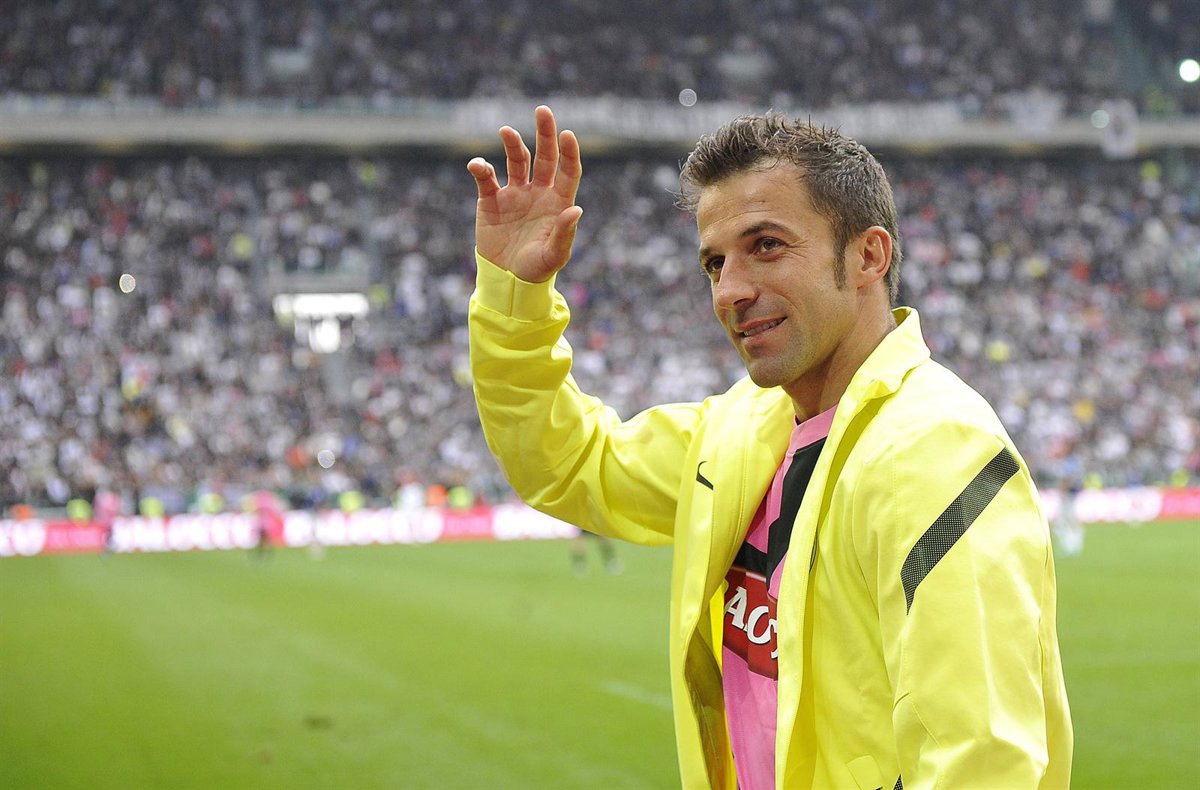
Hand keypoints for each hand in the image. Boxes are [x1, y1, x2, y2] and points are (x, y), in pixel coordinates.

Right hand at [467, 105, 582, 282]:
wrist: (507, 281)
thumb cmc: (537, 270)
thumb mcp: (554, 256)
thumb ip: (564, 234)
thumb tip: (575, 209)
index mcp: (558, 202)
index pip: (568, 171)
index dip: (569, 152)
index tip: (567, 135)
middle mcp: (538, 192)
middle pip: (544, 156)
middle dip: (545, 133)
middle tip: (543, 111)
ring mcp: (514, 194)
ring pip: (516, 160)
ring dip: (512, 144)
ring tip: (506, 131)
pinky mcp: (490, 201)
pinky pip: (486, 179)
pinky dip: (481, 169)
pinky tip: (478, 166)